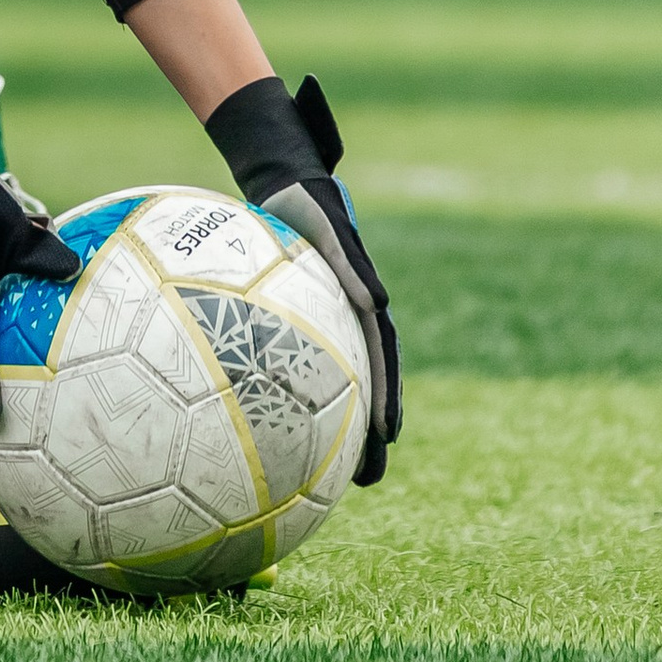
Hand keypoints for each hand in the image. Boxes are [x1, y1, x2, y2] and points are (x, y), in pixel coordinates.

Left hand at [205, 73, 399, 483]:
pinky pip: (295, 367)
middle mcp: (346, 318)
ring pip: (332, 383)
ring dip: (337, 428)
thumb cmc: (305, 201)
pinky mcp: (294, 324)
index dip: (387, 399)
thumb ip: (353, 264)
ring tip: (332, 475)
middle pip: (362, 383)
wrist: (281, 183)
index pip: (381, 359)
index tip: (390, 437)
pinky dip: (295, 400)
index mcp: (361, 302)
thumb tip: (381, 303)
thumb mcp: (331, 227)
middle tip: (369, 478)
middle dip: (369, 433)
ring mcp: (323, 323)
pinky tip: (271, 431)